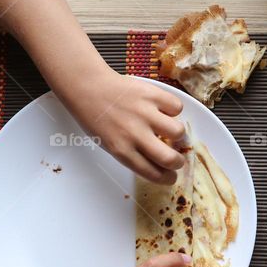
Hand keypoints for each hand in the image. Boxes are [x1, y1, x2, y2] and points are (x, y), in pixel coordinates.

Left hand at [62, 69, 185, 183]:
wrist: (88, 87)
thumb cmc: (96, 117)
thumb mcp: (108, 143)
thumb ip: (132, 153)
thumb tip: (160, 159)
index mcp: (121, 150)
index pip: (154, 174)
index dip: (167, 178)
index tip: (171, 176)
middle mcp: (134, 134)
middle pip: (170, 158)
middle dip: (178, 162)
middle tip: (177, 158)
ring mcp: (145, 113)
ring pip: (178, 132)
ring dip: (177, 133)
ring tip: (169, 130)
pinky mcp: (152, 95)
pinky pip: (176, 107)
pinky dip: (173, 109)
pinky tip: (162, 109)